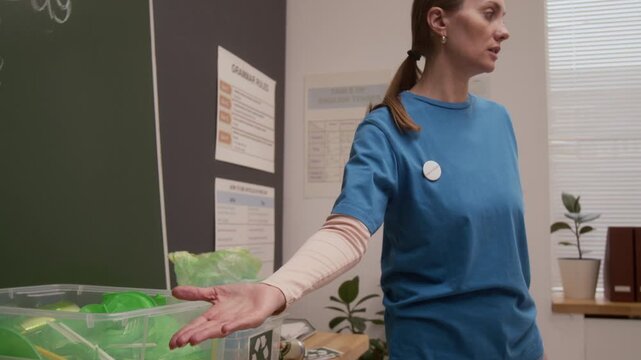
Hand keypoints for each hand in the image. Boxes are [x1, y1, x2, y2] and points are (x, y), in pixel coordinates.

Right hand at [168, 283, 285, 348]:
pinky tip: (224, 329)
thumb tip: (174, 291)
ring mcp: (238, 320)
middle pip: (206, 329)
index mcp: (215, 315)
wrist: (264, 292)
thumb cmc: (240, 296)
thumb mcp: (215, 292)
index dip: (184, 333)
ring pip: (221, 328)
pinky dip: (233, 326)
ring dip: (208, 334)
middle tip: (178, 343)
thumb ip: (196, 294)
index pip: (197, 325)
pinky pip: (242, 323)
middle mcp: (224, 320)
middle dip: (193, 336)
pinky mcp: (252, 318)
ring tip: (194, 340)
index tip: (172, 342)